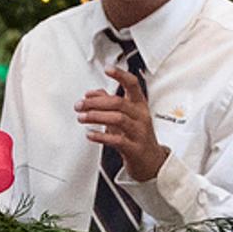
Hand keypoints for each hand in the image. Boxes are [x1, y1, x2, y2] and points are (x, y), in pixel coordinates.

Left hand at [77, 65, 167, 180]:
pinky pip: (117, 140)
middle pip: (119, 102)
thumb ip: (109, 102)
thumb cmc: (138, 137)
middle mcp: (140, 117)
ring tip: (82, 117)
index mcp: (139, 105)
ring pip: (118, 119)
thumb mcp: (126, 116)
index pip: (133, 85)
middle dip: (95, 102)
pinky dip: (101, 136)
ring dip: (96, 116)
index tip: (108, 69)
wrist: (151, 162)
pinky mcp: (134, 148)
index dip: (121, 75)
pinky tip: (90, 134)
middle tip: (80, 105)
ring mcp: (139, 133)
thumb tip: (92, 93)